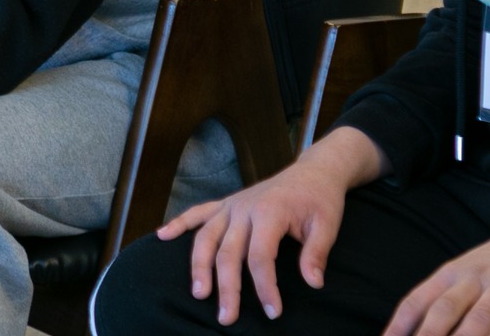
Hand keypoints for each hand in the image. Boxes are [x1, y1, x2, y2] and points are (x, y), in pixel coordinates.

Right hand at [155, 126, 388, 324]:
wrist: (314, 172)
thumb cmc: (320, 200)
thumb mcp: (327, 225)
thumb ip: (316, 254)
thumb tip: (313, 283)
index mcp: (270, 212)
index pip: (260, 256)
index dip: (265, 286)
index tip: (272, 311)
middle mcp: (244, 208)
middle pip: (228, 252)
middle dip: (226, 287)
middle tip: (226, 318)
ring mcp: (232, 205)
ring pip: (206, 237)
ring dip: (199, 266)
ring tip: (198, 293)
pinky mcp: (226, 203)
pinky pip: (197, 213)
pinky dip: (178, 223)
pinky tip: (161, 236)